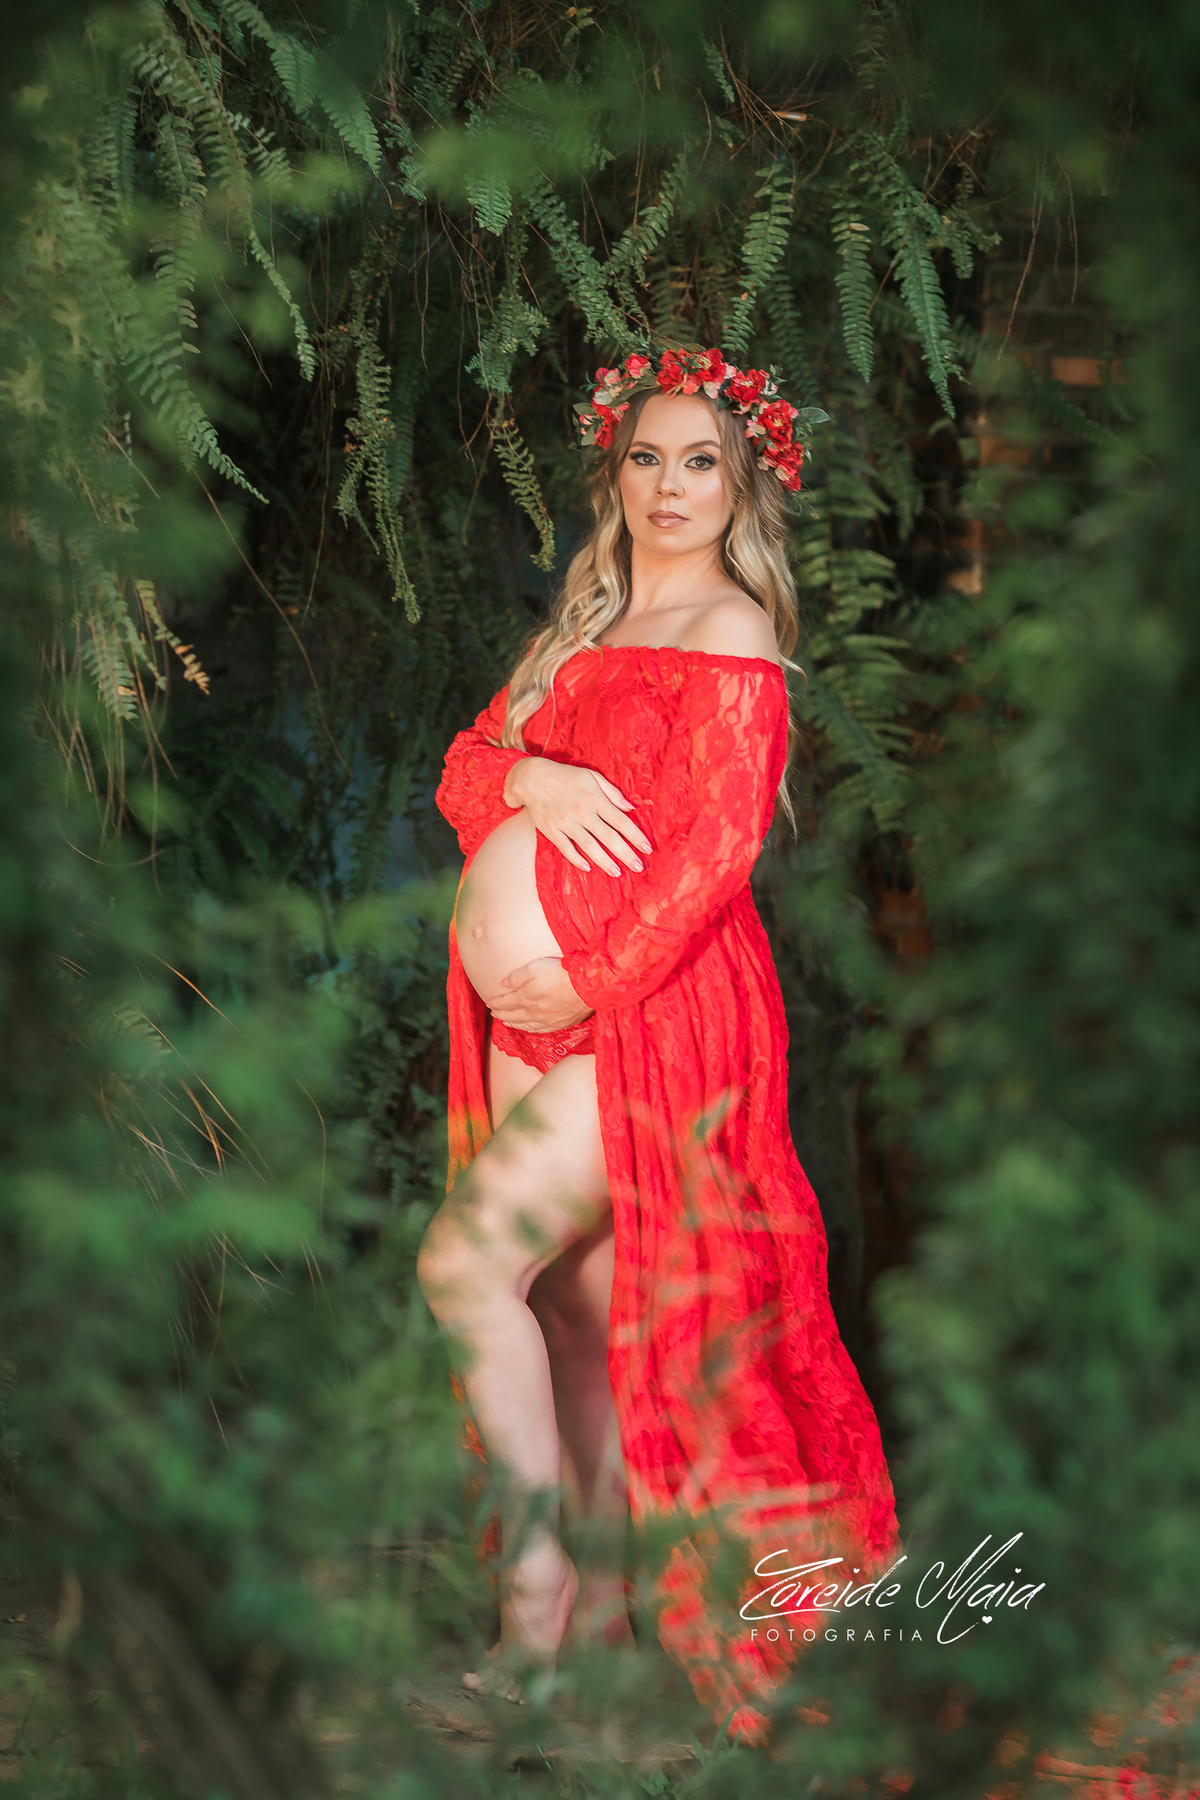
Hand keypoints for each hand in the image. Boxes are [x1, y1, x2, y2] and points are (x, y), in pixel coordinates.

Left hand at [488, 957, 593, 1031]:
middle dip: (501, 1015)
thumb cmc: (560, 973)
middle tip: (493, 1013)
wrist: (587, 985)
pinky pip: (540, 1030)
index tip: (489, 1002)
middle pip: (513, 1016)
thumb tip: (502, 985)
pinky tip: (528, 1028)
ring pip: (525, 1025)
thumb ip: (516, 977)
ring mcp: (548, 1020)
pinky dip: (530, 1029)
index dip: (496, 1003)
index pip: (506, 1003)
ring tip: (506, 1023)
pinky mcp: (561, 1023)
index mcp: (526, 998)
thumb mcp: (534, 968)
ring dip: (513, 1024)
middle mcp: (534, 1013)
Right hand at [504, 757, 652, 876]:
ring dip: (605, 861)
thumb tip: (630, 807)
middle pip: (609, 837)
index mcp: (595, 799)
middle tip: (639, 867)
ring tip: (617, 873)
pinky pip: (566, 849)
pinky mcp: (553, 831)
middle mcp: (583, 813)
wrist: (532, 779)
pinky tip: (588, 868)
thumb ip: (612, 792)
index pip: (621, 821)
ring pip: (590, 846)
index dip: (635, 836)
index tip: (647, 848)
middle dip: (626, 854)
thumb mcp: (591, 776)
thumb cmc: (566, 776)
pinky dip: (577, 859)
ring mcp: (567, 824)